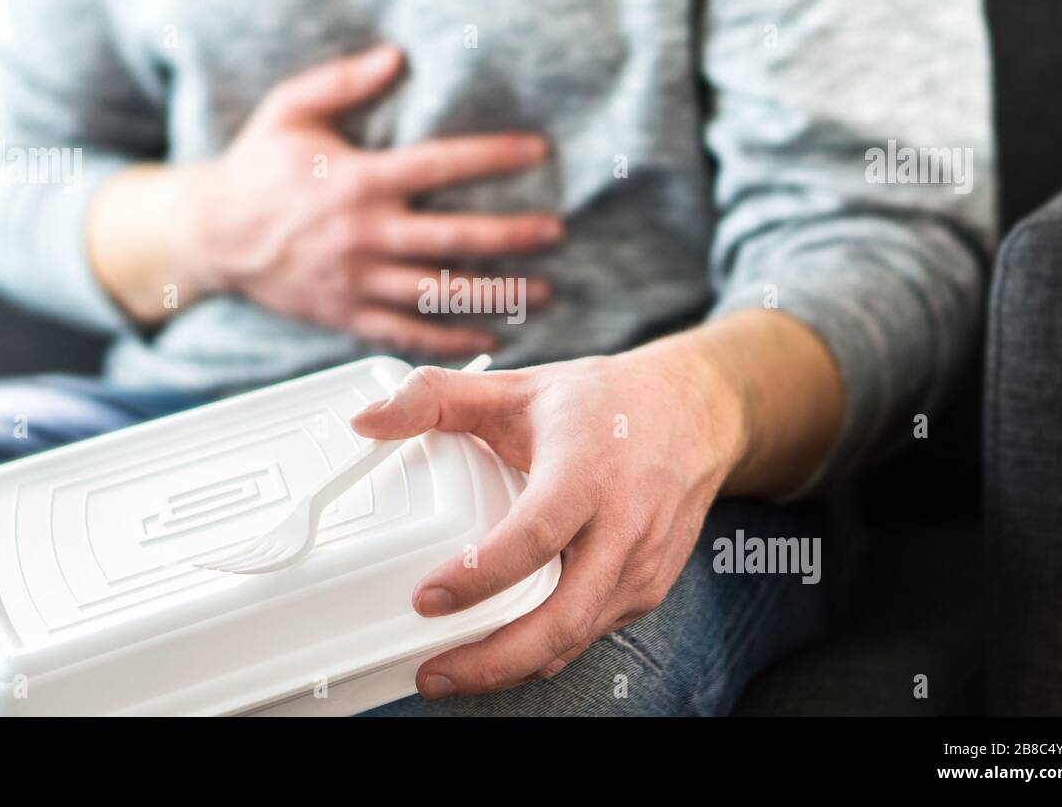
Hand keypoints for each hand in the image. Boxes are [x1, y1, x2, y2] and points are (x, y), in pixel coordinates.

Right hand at [141, 44, 558, 353]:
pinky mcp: (347, 316)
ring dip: (497, 295)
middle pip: (453, 239)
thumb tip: (396, 56)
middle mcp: (363, 235)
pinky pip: (408, 334)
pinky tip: (491, 335)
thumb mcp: (290, 110)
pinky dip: (451, 340)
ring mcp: (356, 281)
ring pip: (439, 295)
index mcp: (358, 181)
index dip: (494, 158)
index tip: (538, 152)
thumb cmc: (256, 169)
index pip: (440, 166)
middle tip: (556, 233)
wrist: (210, 236)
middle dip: (513, 237)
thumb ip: (342, 81)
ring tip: (544, 292)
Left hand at [349, 332, 750, 696]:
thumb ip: (436, 398)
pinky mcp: (648, 589)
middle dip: (495, 659)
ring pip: (576, 637)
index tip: (426, 598)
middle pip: (563, 616)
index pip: (533, 536)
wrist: (696, 414)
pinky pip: (590, 633)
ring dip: (514, 665)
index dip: (479, 575)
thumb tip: (365, 421)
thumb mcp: (518, 387)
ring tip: (450, 671)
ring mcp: (641, 565)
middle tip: (432, 672)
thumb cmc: (603, 404)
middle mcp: (623, 526)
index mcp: (586, 471)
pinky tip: (501, 651)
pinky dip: (544, 651)